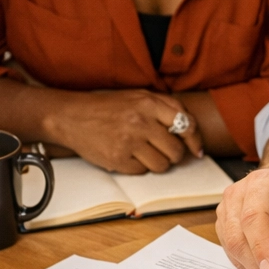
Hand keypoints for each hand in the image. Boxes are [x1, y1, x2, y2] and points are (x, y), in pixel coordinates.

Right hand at [49, 88, 204, 173]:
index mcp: (149, 103)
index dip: (194, 141)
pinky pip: (142, 171)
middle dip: (174, 154)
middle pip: (176, 151)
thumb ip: (166, 107)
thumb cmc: (108, 107)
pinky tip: (128, 154)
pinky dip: (139, 166)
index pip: (186, 125)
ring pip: (162, 165)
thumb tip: (190, 130)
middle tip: (164, 151)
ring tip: (144, 152)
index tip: (196, 150)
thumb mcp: (138, 96)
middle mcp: (140, 122)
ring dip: (157, 162)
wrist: (72, 116)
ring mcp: (129, 142)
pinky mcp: (118, 159)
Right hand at [216, 163, 268, 268]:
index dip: (260, 247)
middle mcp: (237, 196)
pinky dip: (253, 268)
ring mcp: (228, 211)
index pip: (253, 217)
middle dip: (259, 267)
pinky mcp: (226, 227)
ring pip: (233, 249)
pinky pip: (234, 254)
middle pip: (238, 237)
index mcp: (261, 183)